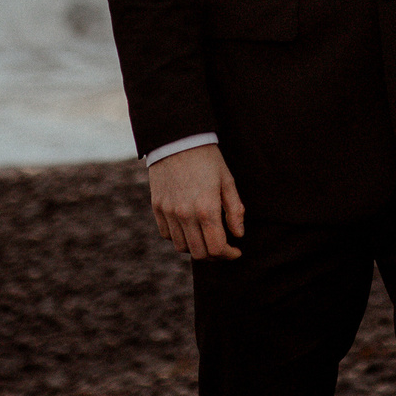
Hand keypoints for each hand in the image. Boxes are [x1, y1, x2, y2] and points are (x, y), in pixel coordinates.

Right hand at [148, 143, 245, 258]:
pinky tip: (190, 228)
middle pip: (199, 253)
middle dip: (214, 255)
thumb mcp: (227, 181)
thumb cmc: (207, 159)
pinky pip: (167, 235)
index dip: (229, 255)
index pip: (217, 248)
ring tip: (207, 237)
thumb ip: (235, 210)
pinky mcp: (157, 208)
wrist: (178, 140)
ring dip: (196, 247)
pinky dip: (180, 237)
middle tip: (223, 247)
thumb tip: (238, 234)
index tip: (236, 251)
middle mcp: (185, 215)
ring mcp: (169, 212)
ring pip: (182, 247)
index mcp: (206, 209)